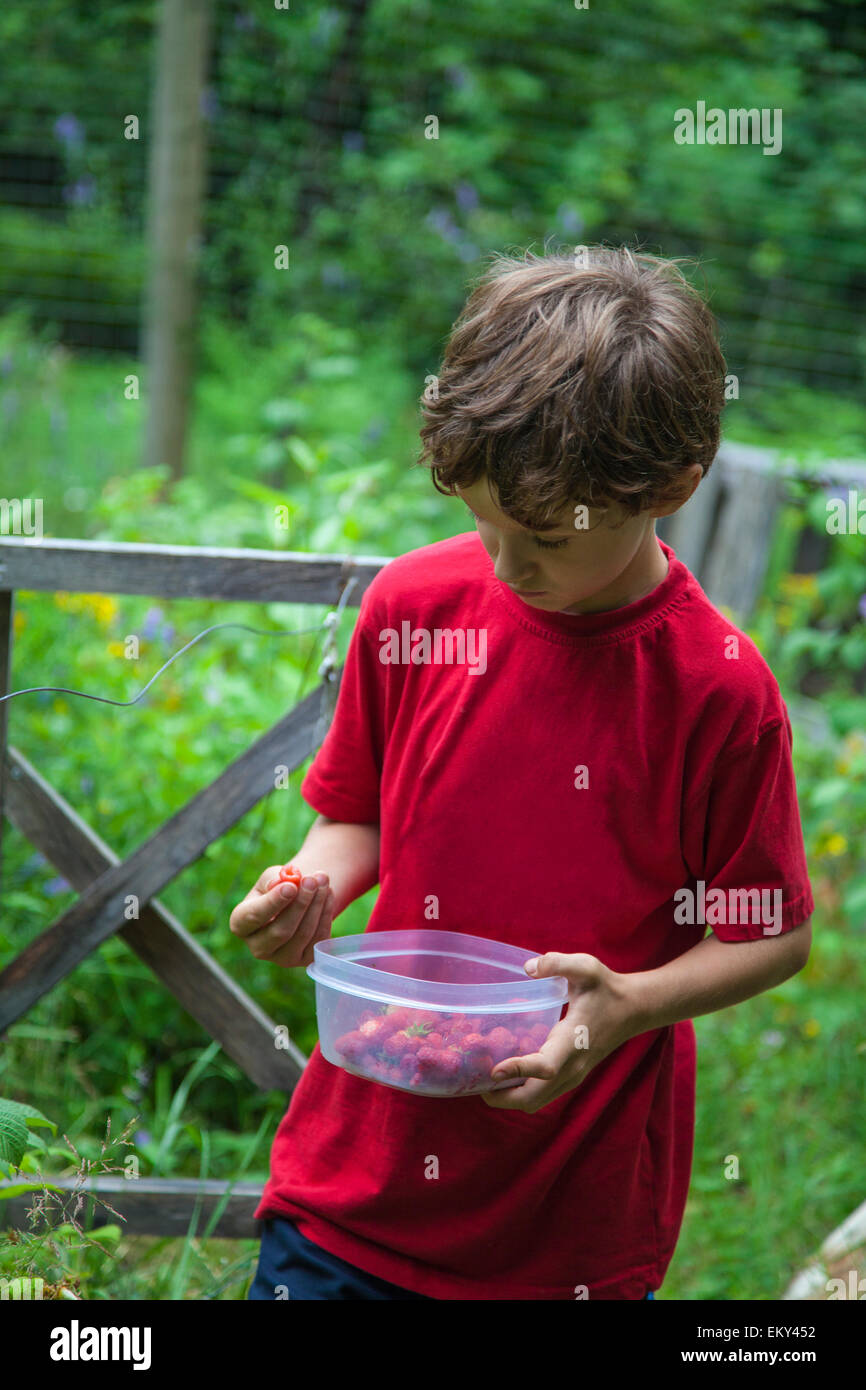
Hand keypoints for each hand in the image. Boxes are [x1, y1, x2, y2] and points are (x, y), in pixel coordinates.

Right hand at [229, 864, 335, 967]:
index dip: (273, 903)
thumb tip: (286, 885)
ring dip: (316, 905)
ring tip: (323, 881)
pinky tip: (328, 894)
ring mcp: (281, 958)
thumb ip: (275, 879)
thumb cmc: (278, 886)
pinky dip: (325, 914)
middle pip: (280, 931)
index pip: (253, 917)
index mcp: (240, 924)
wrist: (295, 901)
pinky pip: (318, 939)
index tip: (291, 886)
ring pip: (302, 935)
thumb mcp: (271, 878)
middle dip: (300, 904)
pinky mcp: (304, 960)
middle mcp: (257, 947)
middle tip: (313, 880)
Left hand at [481, 951, 642, 1113]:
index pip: (545, 1067)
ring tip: (484, 1080)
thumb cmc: (606, 988)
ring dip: (509, 1097)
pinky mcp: (572, 1076)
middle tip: (475, 1081)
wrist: (633, 1009)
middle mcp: (573, 1066)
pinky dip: (521, 1091)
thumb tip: (528, 968)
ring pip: (537, 1101)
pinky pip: (543, 1094)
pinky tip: (505, 1074)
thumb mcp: (585, 967)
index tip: (493, 1069)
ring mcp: (573, 1076)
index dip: (518, 1071)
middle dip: (502, 1097)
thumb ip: (558, 964)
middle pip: (534, 1098)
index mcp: (573, 1041)